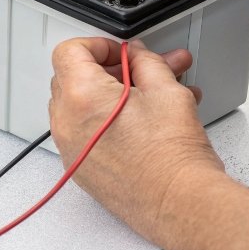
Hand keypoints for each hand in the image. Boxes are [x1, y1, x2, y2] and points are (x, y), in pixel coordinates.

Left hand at [49, 38, 224, 236]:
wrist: (181, 204)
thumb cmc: (172, 157)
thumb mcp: (165, 89)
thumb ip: (145, 61)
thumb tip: (137, 55)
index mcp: (80, 96)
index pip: (70, 51)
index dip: (99, 45)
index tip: (122, 52)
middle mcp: (67, 124)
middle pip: (75, 79)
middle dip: (112, 70)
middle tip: (144, 71)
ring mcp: (72, 150)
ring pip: (83, 107)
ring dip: (114, 96)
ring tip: (156, 95)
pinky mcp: (83, 170)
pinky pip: (88, 134)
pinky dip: (110, 121)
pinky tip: (147, 120)